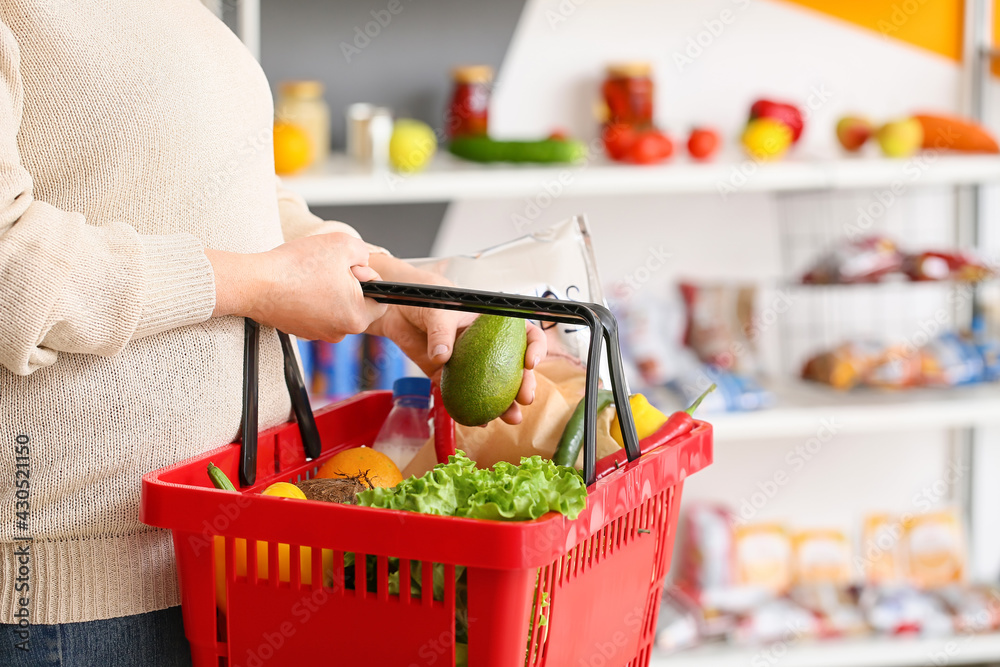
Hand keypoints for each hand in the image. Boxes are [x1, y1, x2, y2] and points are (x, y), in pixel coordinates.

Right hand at [206, 232, 386, 341]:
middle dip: (348, 283)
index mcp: (357, 317)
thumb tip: (364, 263)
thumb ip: (365, 254)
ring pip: (335, 306)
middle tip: (328, 267)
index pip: (381, 300)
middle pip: (357, 303)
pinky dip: (311, 297)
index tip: (351, 268)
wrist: (255, 283)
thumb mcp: (344, 245)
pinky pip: (316, 310)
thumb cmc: (297, 267)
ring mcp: (319, 333)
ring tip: (311, 274)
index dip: (369, 278)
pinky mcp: (301, 330)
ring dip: (328, 289)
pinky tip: (299, 284)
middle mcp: (340, 332)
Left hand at [365, 254, 546, 424]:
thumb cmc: (424, 299)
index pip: (524, 333)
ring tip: (511, 418)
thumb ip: (440, 332)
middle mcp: (485, 344)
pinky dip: (471, 410)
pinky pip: (463, 395)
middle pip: (513, 366)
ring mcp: (468, 363)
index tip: (530, 362)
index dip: (534, 347)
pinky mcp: (448, 376)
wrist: (394, 309)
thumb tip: (443, 356)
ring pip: (492, 386)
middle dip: (524, 384)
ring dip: (504, 404)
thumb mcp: (437, 310)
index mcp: (491, 323)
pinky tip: (480, 421)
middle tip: (525, 399)